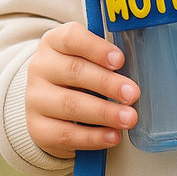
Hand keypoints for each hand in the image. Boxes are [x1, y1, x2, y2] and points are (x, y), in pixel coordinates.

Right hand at [26, 22, 139, 157]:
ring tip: (128, 118)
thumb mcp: (88, 57)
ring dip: (104, 113)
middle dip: (107, 84)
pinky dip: (92, 137)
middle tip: (133, 94)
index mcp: (54, 42)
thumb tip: (141, 63)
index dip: (97, 49)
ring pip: (70, 105)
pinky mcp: (37, 127)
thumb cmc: (79, 74)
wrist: (48, 104)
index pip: (72, 38)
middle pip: (74, 71)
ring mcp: (35, 98)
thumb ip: (107, 56)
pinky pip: (66, 134)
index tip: (120, 60)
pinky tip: (113, 136)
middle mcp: (40, 67)